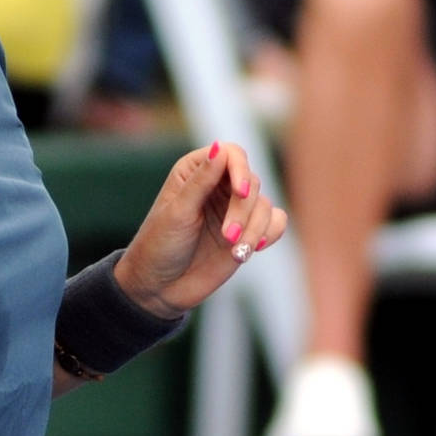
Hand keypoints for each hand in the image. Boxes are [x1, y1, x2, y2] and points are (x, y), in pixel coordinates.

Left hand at [112, 142, 285, 317]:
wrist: (159, 288)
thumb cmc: (159, 246)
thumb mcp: (178, 212)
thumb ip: (201, 181)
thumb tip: (220, 147)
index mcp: (195, 171)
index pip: (232, 154)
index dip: (240, 170)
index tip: (240, 194)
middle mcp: (218, 186)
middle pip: (252, 182)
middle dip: (243, 211)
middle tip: (227, 237)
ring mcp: (234, 210)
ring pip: (265, 205)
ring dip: (255, 229)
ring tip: (236, 252)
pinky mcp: (247, 232)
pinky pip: (275, 222)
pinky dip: (270, 234)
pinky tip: (251, 249)